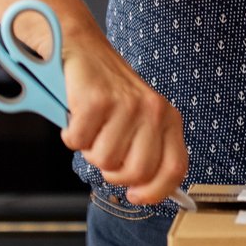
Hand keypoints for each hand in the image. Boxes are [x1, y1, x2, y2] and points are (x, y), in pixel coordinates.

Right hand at [51, 27, 187, 207]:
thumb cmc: (110, 91)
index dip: (155, 191)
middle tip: (105, 152)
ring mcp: (126, 105)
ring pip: (104, 160)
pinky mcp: (96, 100)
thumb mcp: (140, 120)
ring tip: (92, 128)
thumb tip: (145, 192)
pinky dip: (71, 136)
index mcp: (169, 119)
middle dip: (113, 172)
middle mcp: (153, 111)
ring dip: (89, 149)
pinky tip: (77, 118)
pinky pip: (79, 142)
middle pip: (136, 172)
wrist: (82, 49)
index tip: (135, 196)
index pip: (174, 169)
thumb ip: (148, 151)